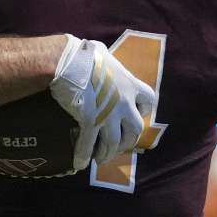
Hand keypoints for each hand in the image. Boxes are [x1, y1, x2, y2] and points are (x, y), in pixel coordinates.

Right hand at [49, 35, 155, 170]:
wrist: (67, 62)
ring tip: (101, 158)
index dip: (143, 109)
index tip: (135, 112)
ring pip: (115, 142)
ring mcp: (108, 115)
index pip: (148, 100)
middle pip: (135, 129)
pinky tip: (80, 164)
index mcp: (129, 84)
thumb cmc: (83, 53)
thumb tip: (98, 53)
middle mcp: (124, 103)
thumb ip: (106, 60)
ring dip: (109, 152)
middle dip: (128, 140)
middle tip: (119, 145)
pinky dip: (84, 155)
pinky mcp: (90, 122)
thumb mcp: (102, 52)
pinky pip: (89, 144)